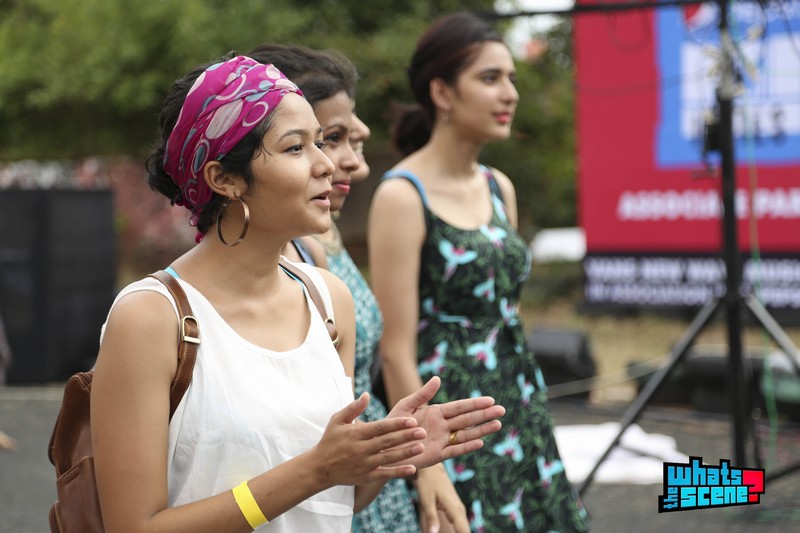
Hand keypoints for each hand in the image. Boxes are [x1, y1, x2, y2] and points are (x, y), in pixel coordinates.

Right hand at [310, 392, 426, 485]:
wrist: (320, 468)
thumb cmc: (330, 440)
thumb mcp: (337, 420)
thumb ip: (353, 407)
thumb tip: (367, 394)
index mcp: (356, 434)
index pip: (380, 428)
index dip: (397, 424)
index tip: (412, 420)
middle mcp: (361, 449)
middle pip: (387, 442)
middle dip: (406, 437)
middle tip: (422, 432)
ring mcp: (364, 464)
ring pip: (388, 458)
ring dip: (405, 453)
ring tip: (421, 447)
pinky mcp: (366, 476)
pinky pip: (384, 474)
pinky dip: (398, 472)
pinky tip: (412, 468)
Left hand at [387, 377, 504, 468]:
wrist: (382, 447)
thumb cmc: (392, 425)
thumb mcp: (406, 406)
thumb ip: (422, 394)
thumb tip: (438, 378)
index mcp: (435, 412)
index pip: (459, 407)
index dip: (474, 403)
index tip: (490, 399)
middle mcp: (441, 426)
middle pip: (467, 419)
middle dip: (484, 415)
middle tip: (502, 410)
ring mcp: (441, 440)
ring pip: (465, 434)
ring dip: (481, 430)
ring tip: (498, 425)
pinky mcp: (436, 455)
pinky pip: (454, 450)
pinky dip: (466, 446)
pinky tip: (480, 442)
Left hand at [416, 465, 468, 532]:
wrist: (431, 469)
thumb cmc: (427, 483)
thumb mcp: (426, 500)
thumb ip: (430, 518)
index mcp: (455, 510)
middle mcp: (460, 511)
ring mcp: (458, 510)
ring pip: (463, 530)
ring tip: (444, 532)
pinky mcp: (454, 510)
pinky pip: (459, 525)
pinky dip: (457, 532)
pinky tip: (448, 532)